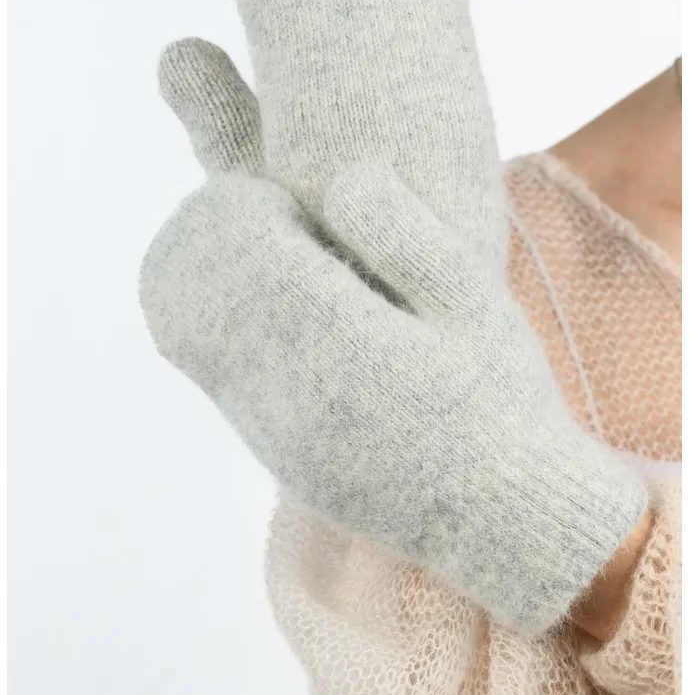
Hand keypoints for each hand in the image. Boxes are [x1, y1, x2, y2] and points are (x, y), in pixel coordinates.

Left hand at [142, 37, 647, 636]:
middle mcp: (289, 393)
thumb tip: (341, 177)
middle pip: (195, 292)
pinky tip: (281, 313)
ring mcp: (276, 432)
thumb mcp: (477, 305)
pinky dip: (225, 327)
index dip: (242, 207)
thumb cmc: (501, 398)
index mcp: (340, 344)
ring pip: (192, 336)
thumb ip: (407, 236)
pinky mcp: (278, 455)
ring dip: (211, 281)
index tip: (277, 196)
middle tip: (260, 215)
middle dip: (209, 236)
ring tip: (270, 258)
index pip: (241, 254)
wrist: (502, 517)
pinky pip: (218, 378)